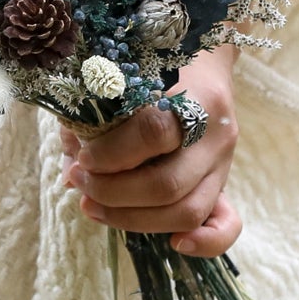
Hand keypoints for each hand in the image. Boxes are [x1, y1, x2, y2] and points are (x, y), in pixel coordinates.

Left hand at [57, 48, 242, 257]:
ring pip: (187, 210)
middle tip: (80, 183)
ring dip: (134, 220)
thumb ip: (93, 120)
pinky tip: (174, 245)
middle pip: (167, 185)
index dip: (111, 155)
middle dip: (113, 193)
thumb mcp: (120, 78)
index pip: (154, 133)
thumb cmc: (151, 65)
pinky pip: (226, 223)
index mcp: (192, 97)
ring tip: (94, 207)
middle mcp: (214, 133)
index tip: (83, 158)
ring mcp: (222, 160)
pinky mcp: (222, 180)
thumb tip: (72, 175)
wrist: (202, 54)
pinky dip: (205, 243)